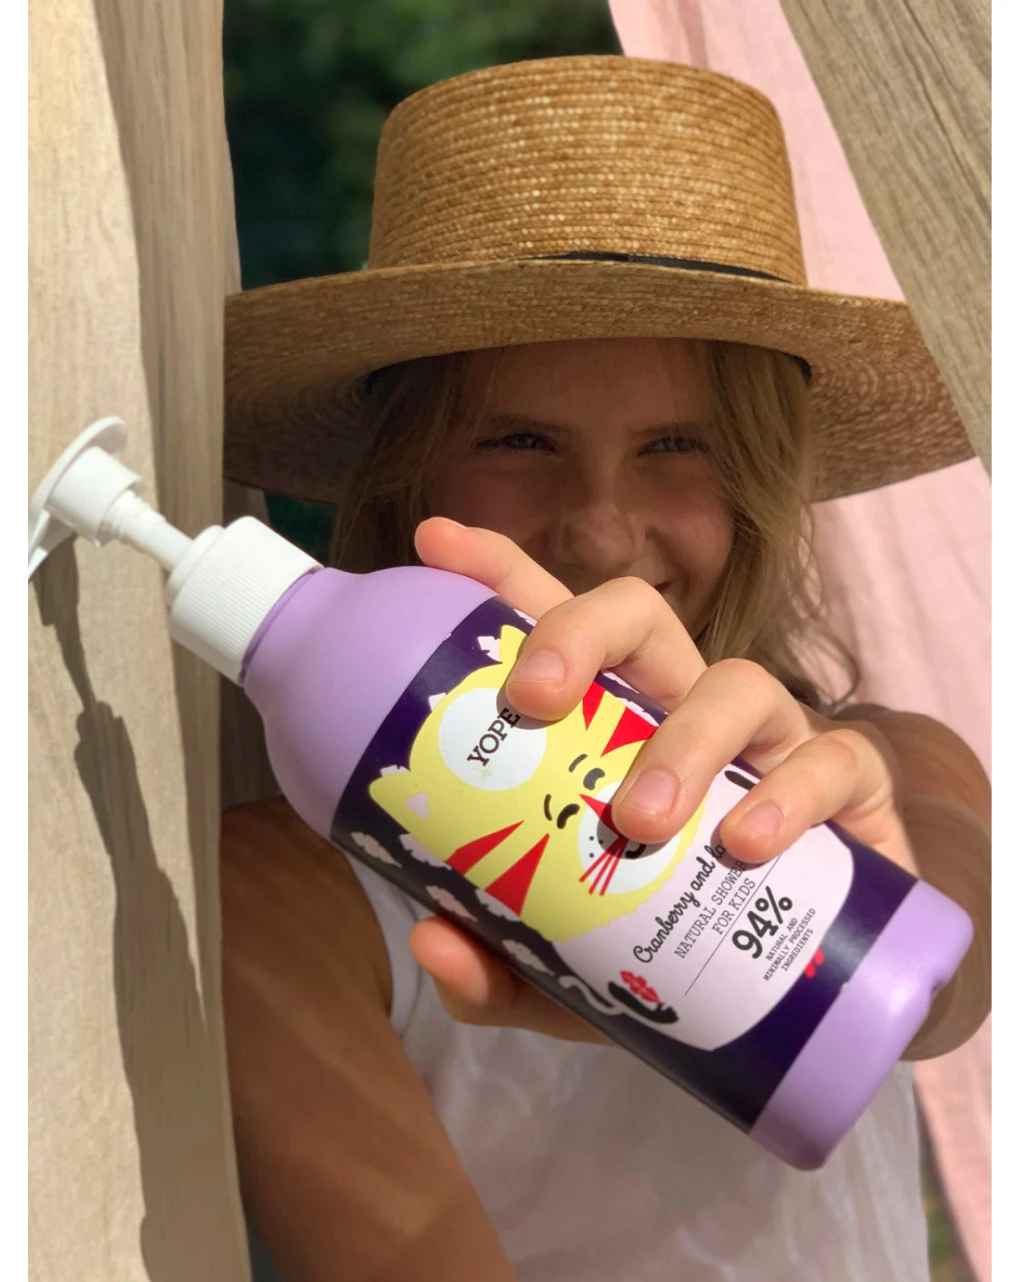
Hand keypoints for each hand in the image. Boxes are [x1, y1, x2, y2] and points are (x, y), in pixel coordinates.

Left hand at [407, 517, 915, 1042]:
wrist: (797, 1001)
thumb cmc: (667, 954)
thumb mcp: (568, 972)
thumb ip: (500, 965)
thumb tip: (434, 942)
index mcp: (609, 728)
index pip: (554, 628)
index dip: (501, 575)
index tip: (435, 542)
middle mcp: (683, 709)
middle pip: (639, 618)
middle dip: (579, 634)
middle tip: (532, 698)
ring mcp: (768, 741)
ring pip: (734, 683)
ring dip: (684, 743)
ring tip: (642, 820)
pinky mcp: (845, 788)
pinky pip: (831, 760)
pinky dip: (790, 794)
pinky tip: (751, 843)